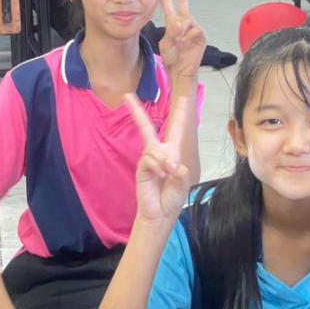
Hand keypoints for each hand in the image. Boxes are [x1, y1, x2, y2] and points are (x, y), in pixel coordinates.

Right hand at [126, 93, 192, 222]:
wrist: (160, 212)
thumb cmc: (173, 197)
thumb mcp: (183, 182)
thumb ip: (179, 170)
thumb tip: (169, 162)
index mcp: (173, 152)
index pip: (177, 129)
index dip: (180, 114)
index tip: (182, 98)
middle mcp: (159, 152)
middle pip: (146, 128)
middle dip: (136, 111)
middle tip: (126, 96)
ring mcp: (148, 159)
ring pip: (154, 149)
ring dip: (164, 160)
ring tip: (167, 173)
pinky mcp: (141, 167)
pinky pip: (149, 160)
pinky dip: (157, 167)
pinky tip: (160, 175)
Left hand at [158, 0, 206, 78]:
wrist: (180, 71)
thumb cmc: (171, 57)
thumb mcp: (165, 43)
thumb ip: (171, 31)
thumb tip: (180, 23)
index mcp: (172, 22)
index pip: (168, 2)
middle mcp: (183, 22)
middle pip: (183, 1)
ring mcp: (193, 27)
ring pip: (187, 19)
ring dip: (181, 29)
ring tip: (178, 41)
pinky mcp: (201, 35)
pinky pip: (194, 29)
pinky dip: (188, 35)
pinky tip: (186, 44)